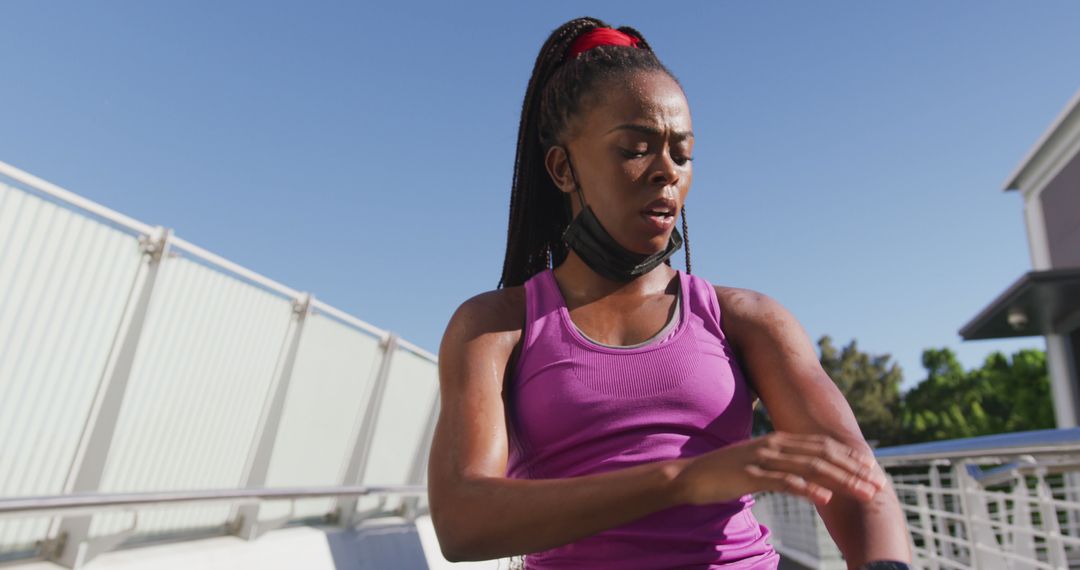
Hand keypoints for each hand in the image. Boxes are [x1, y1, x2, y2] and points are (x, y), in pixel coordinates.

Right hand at [671, 432, 886, 506]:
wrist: (692, 476)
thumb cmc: (725, 473)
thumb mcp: (758, 462)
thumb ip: (781, 463)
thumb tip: (805, 473)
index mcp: (778, 440)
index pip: (822, 444)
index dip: (849, 456)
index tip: (872, 468)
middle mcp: (774, 445)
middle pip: (823, 454)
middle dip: (854, 469)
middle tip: (878, 483)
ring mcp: (763, 459)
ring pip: (812, 467)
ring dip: (842, 481)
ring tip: (863, 493)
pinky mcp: (752, 475)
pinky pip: (785, 481)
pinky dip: (808, 489)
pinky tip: (825, 499)